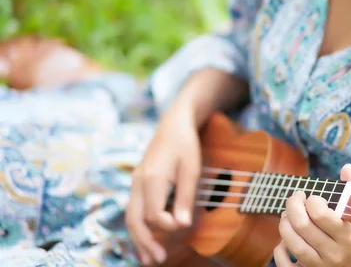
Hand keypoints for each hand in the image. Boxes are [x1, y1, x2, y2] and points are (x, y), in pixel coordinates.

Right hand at [125, 95, 204, 265]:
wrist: (174, 124)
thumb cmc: (186, 145)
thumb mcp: (191, 169)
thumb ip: (186, 197)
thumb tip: (182, 225)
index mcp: (152, 179)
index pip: (154, 214)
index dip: (167, 225)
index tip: (183, 226)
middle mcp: (139, 183)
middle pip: (135, 220)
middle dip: (145, 242)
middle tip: (158, 260)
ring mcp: (136, 183)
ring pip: (131, 217)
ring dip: (139, 239)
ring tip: (149, 259)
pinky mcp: (139, 184)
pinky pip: (134, 210)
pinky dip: (139, 228)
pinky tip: (146, 241)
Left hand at [273, 164, 350, 266]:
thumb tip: (346, 168)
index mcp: (348, 235)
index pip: (321, 214)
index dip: (312, 200)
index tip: (314, 198)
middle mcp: (334, 253)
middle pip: (302, 226)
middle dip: (293, 206)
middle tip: (295, 198)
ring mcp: (321, 266)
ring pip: (293, 244)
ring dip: (284, 224)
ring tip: (287, 215)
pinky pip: (286, 266)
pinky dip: (279, 252)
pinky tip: (283, 241)